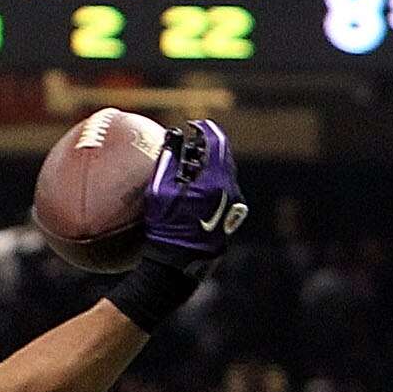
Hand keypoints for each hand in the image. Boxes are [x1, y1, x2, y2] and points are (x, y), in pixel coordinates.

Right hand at [135, 119, 247, 276]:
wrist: (178, 266)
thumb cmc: (166, 230)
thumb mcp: (160, 193)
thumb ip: (169, 160)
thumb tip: (174, 137)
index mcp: (215, 180)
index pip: (217, 142)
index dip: (206, 129)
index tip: (194, 125)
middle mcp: (230, 190)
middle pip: (224, 156)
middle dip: (208, 145)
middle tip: (192, 142)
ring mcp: (233, 204)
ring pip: (225, 173)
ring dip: (210, 164)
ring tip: (192, 164)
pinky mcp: (231, 216)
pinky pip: (224, 189)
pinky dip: (212, 180)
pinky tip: (196, 186)